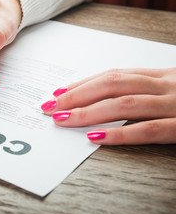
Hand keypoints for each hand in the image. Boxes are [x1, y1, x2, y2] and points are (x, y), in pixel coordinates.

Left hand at [41, 68, 175, 144]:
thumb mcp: (173, 87)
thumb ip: (145, 90)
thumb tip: (104, 98)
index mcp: (161, 76)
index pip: (113, 76)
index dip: (83, 84)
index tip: (58, 93)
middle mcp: (166, 85)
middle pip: (112, 85)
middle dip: (77, 95)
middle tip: (51, 106)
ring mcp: (175, 105)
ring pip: (125, 104)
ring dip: (89, 112)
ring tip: (62, 119)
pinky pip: (149, 130)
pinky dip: (120, 133)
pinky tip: (95, 137)